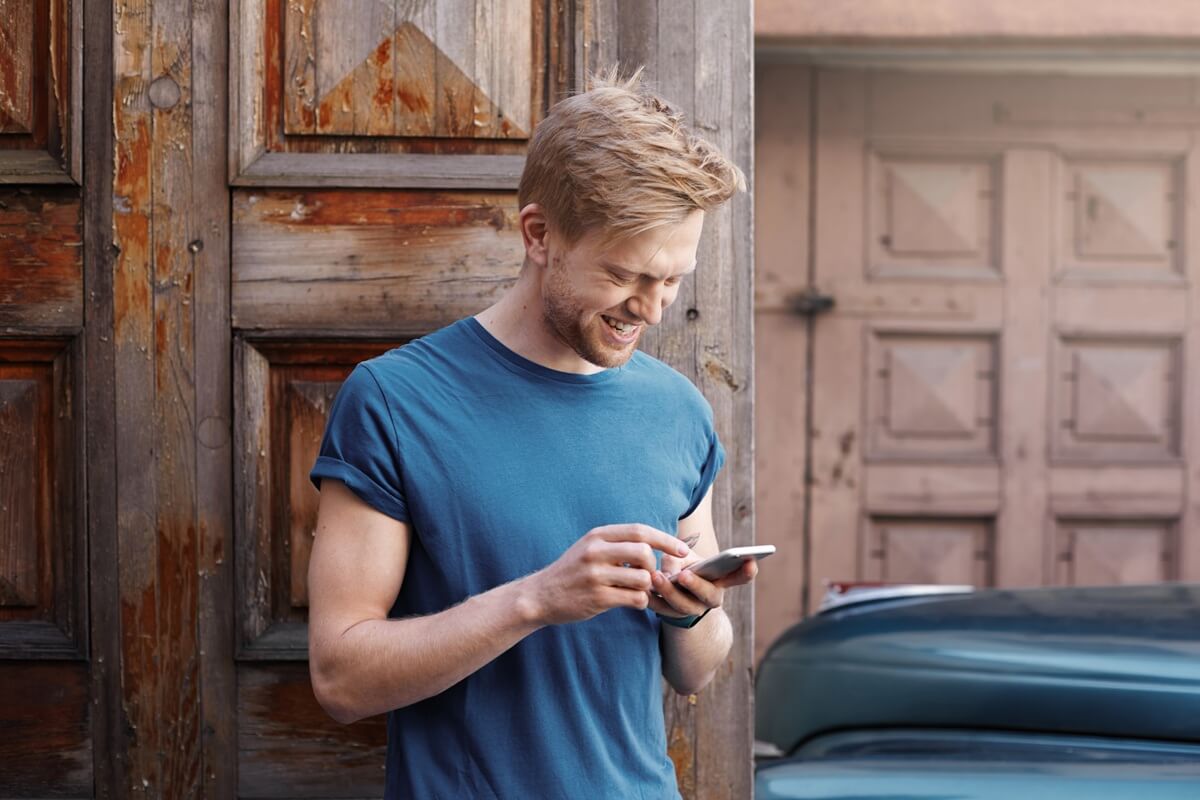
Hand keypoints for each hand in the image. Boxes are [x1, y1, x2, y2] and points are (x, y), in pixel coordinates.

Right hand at [527, 524, 690, 625]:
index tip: (683, 549)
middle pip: (644, 552)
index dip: (666, 539)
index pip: (640, 531)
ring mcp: (596, 575)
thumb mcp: (590, 547)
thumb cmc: (572, 571)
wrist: (541, 595)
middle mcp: (596, 552)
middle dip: (653, 565)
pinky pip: (635, 598)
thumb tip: (656, 545)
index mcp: (597, 535)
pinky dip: (640, 601)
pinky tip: (631, 601)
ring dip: (646, 587)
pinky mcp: (597, 598)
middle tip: (647, 575)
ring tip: (635, 590)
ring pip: (643, 578)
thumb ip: (618, 543)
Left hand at [647, 549, 758, 621]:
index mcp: (720, 581)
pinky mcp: (670, 616)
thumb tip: (670, 566)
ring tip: (656, 577)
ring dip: (669, 591)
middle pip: (708, 595)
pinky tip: (644, 588)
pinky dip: (652, 599)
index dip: (746, 572)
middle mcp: (709, 599)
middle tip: (684, 575)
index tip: (751, 561)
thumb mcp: (685, 559)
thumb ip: (679, 557)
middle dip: (697, 585)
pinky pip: (660, 609)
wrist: (672, 598)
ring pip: (682, 605)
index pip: (739, 577)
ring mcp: (691, 610)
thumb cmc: (684, 569)